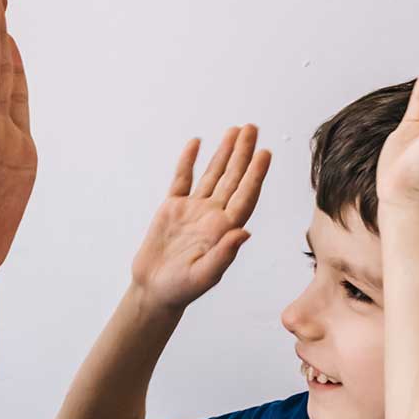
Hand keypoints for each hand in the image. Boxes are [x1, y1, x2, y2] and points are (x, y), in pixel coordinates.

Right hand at [129, 125, 271, 310]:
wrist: (154, 290)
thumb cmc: (181, 289)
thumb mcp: (204, 276)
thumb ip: (224, 254)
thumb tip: (244, 232)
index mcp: (223, 230)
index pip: (244, 196)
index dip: (255, 174)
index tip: (264, 153)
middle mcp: (212, 216)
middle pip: (232, 178)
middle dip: (243, 153)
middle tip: (252, 128)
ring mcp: (193, 210)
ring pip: (212, 174)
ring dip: (224, 152)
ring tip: (235, 131)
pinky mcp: (172, 208)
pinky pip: (182, 179)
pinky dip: (188, 161)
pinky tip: (196, 143)